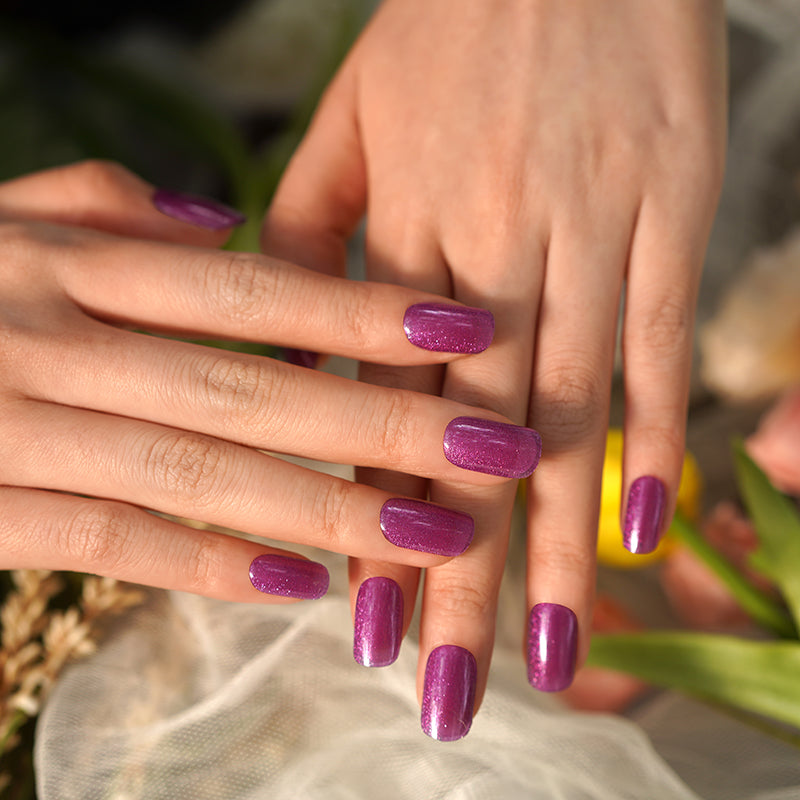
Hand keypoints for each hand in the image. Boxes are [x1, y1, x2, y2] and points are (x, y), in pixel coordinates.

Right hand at [0, 160, 533, 601]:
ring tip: (438, 539)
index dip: (368, 309)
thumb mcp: (8, 217)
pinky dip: (210, 566)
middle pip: (255, 388)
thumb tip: (229, 222)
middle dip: (386, 425)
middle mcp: (58, 340)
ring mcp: (19, 427)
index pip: (257, 285)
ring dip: (330, 513)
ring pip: (203, 476)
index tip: (471, 332)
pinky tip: (304, 585)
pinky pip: (116, 543)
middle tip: (499, 452)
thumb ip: (113, 207)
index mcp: (76, 261)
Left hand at [263, 0, 726, 737]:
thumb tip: (285, 329)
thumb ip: (311, 225)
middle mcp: (488, 251)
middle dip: (457, 578)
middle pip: (465, 443)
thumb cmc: (452, 25)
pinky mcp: (667, 216)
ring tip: (549, 657)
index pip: (377, 410)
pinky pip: (653, 343)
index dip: (368, 523)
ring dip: (554, 545)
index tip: (361, 626)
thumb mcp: (352, 115)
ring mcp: (585, 237)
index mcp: (401, 228)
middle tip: (447, 692)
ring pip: (561, 418)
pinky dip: (651, 440)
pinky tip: (643, 535)